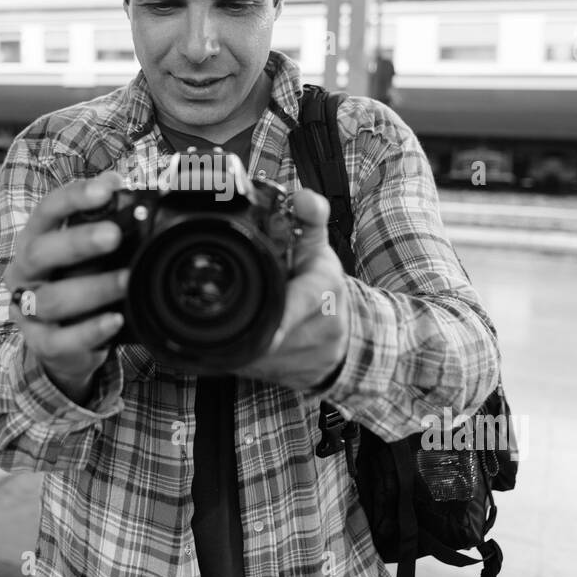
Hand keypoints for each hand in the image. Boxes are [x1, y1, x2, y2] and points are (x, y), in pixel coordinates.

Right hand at [3, 171, 127, 401]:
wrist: (61, 341)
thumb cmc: (77, 283)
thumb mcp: (87, 255)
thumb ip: (105, 229)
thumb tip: (137, 200)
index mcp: (35, 239)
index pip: (47, 211)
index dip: (74, 197)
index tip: (106, 189)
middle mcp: (24, 272)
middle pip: (41, 252)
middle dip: (78, 242)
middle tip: (114, 235)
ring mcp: (26, 309)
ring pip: (53, 298)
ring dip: (94, 288)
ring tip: (128, 280)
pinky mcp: (39, 343)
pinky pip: (60, 340)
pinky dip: (89, 330)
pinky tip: (116, 320)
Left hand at [234, 188, 348, 391]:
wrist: (353, 328)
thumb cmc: (324, 282)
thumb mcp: (317, 246)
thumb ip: (308, 218)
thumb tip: (302, 197)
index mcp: (326, 289)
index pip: (301, 303)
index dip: (279, 317)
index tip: (260, 329)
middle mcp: (327, 326)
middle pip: (274, 336)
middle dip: (247, 330)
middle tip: (223, 318)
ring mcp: (318, 356)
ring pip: (266, 359)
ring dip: (244, 348)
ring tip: (237, 328)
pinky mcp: (306, 379)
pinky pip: (265, 374)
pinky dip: (249, 363)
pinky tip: (248, 347)